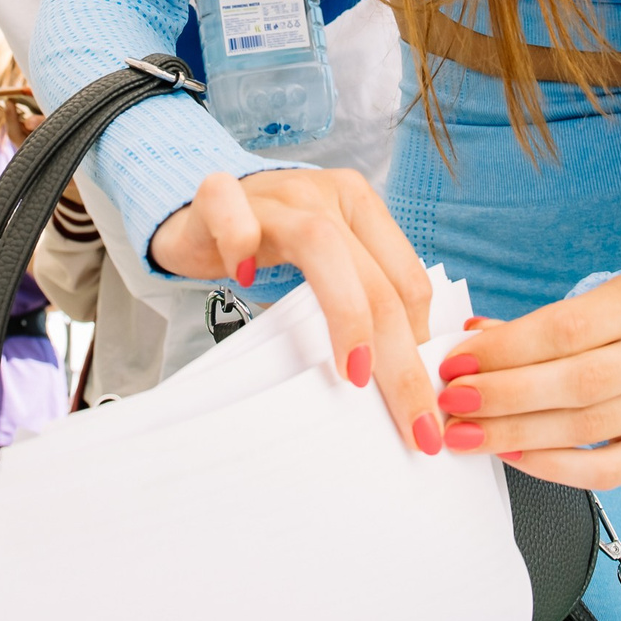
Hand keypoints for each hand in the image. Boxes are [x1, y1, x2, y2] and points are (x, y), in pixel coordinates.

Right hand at [149, 168, 436, 449]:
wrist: (196, 212)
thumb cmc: (267, 252)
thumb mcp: (325, 271)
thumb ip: (359, 304)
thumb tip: (400, 383)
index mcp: (360, 208)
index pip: (409, 282)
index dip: (422, 345)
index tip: (424, 405)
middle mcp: (324, 196)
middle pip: (376, 280)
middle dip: (402, 359)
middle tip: (415, 426)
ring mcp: (273, 195)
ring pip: (321, 246)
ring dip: (346, 314)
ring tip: (354, 374)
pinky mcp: (217, 195)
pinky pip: (232, 211)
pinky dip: (240, 242)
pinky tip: (244, 279)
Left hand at [431, 275, 620, 487]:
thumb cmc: (602, 326)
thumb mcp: (572, 308)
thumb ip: (519, 331)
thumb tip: (463, 358)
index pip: (567, 328)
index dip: (505, 350)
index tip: (457, 366)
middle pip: (581, 381)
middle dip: (507, 396)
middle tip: (456, 404)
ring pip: (589, 426)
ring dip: (519, 433)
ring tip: (471, 434)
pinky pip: (607, 471)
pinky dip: (553, 466)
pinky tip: (513, 454)